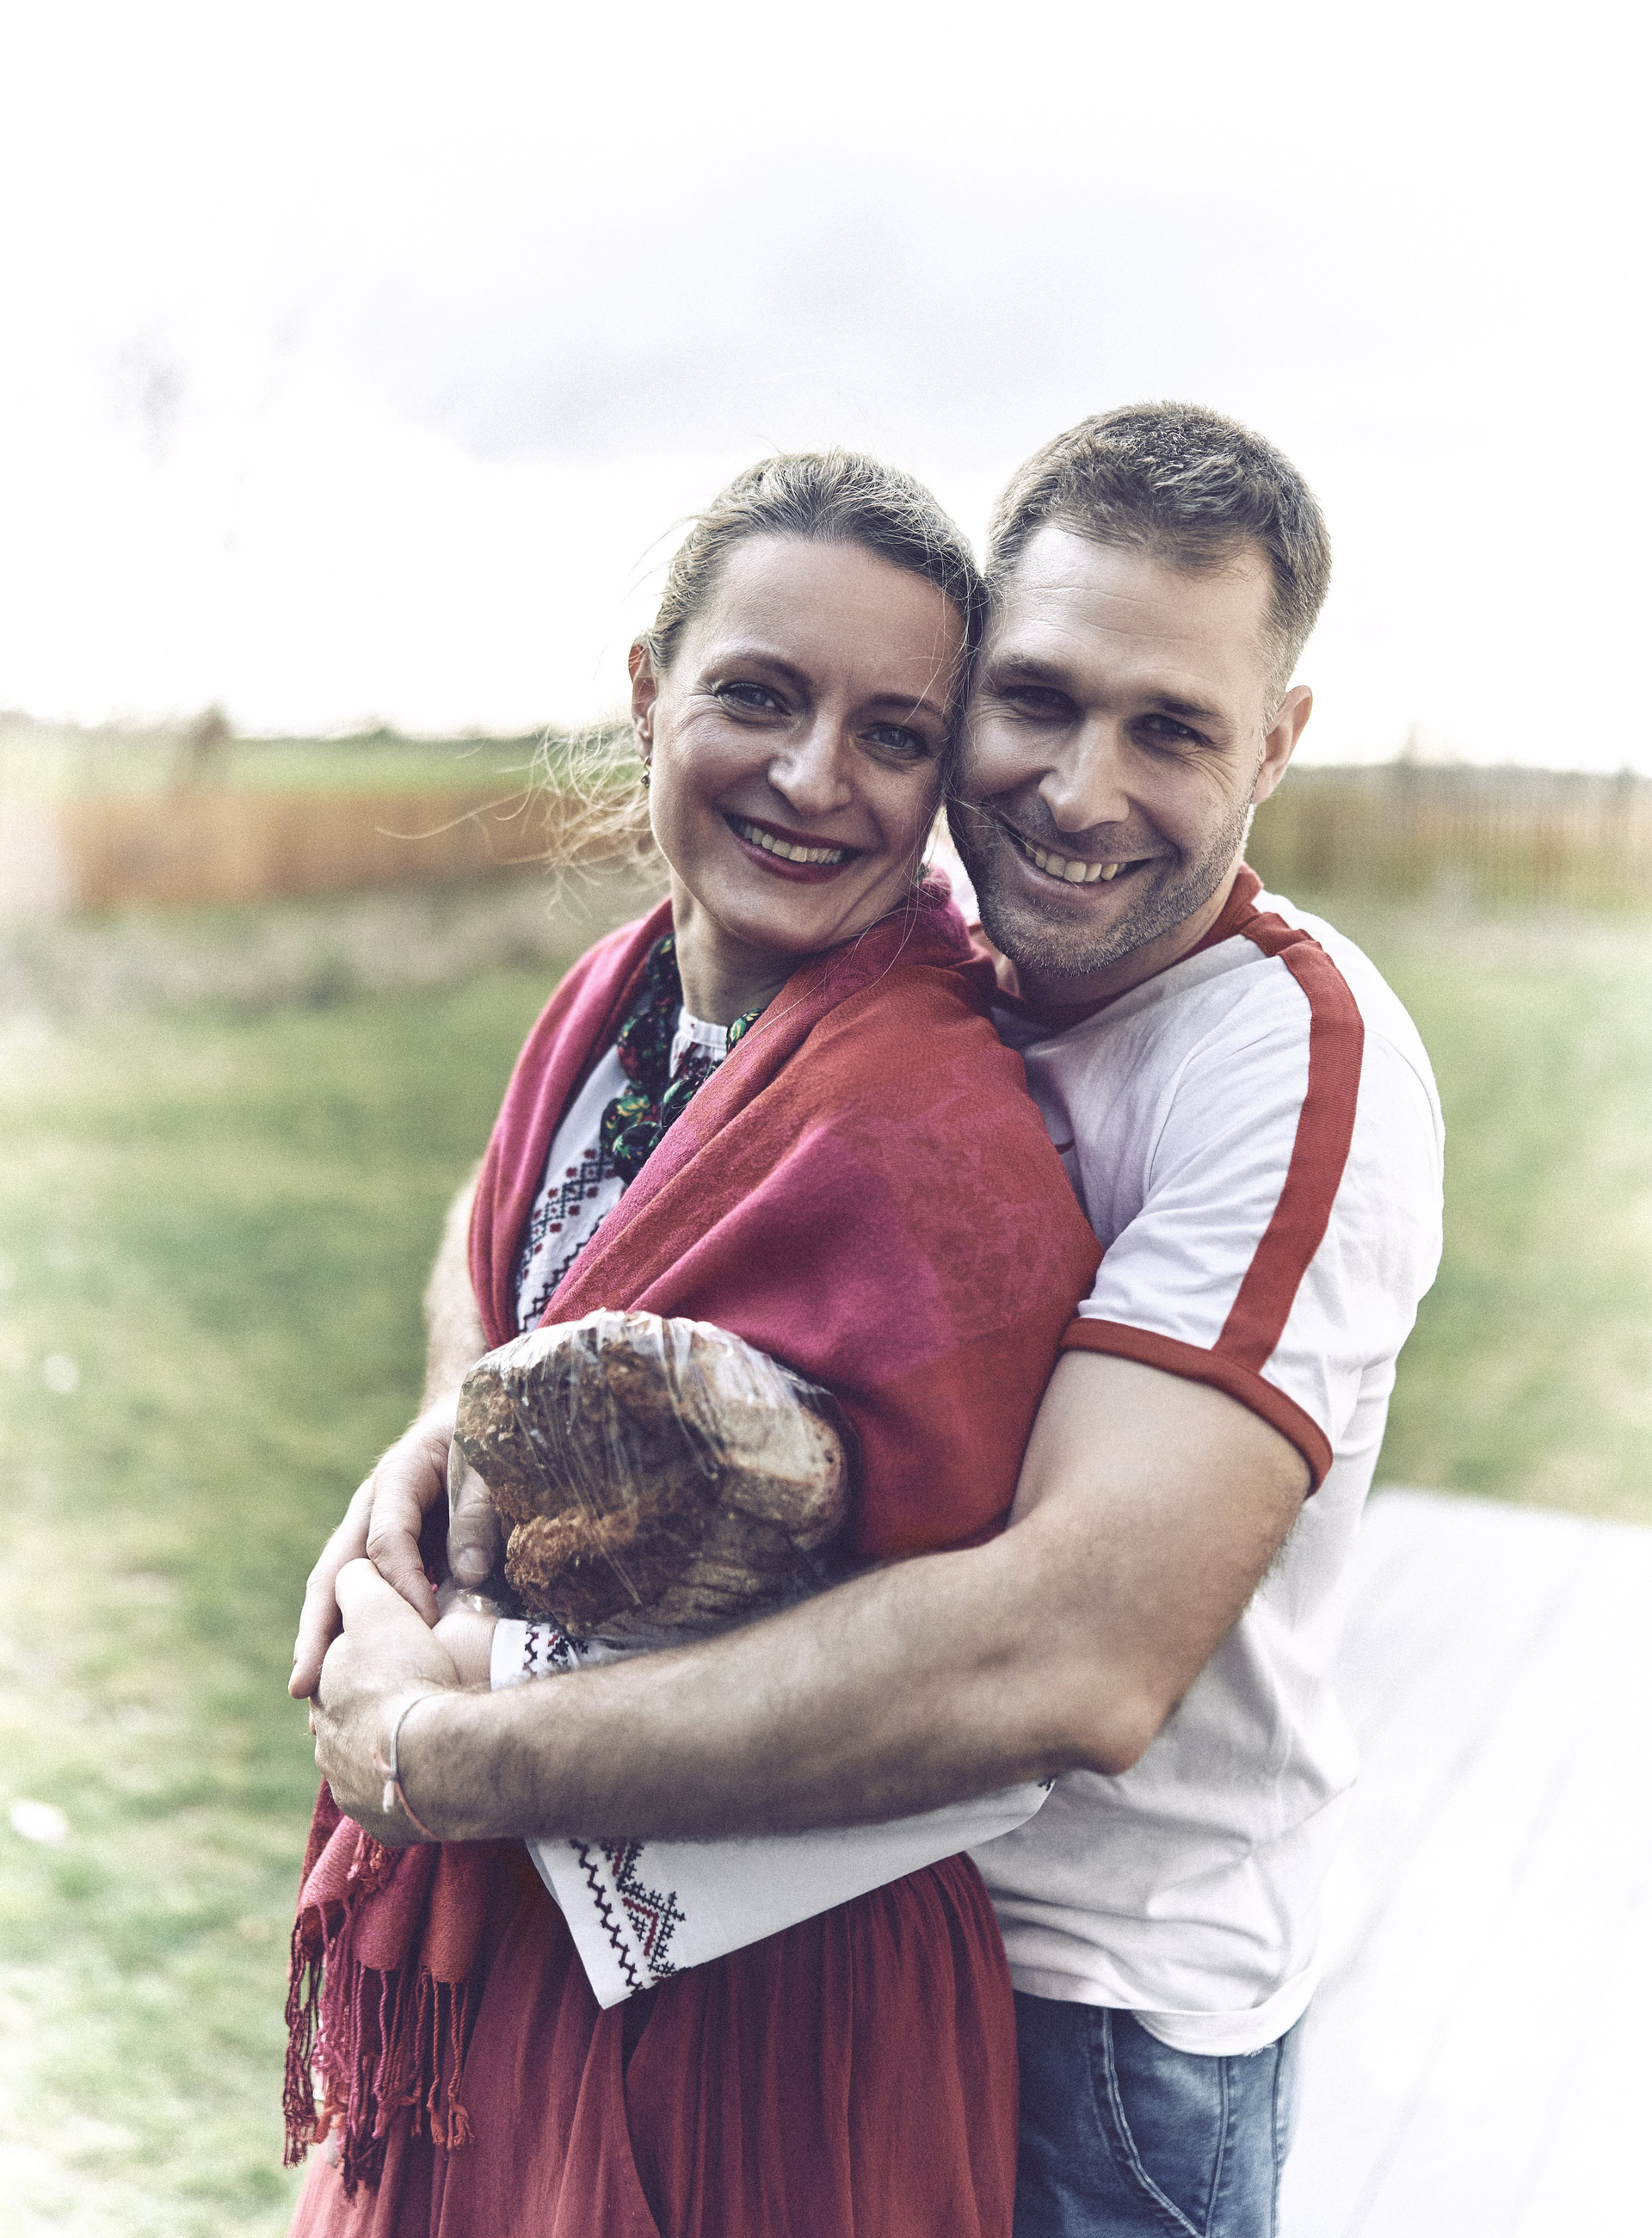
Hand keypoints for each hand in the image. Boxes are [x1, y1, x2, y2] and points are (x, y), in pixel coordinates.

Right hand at [290, 1397, 493, 1699]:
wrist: (471, 1415)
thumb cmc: (484, 1434)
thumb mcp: (487, 1457)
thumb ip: (477, 1507)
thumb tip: (467, 1573)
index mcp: (396, 1479)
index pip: (388, 1537)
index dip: (403, 1582)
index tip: (423, 1625)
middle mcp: (369, 1510)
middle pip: (333, 1572)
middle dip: (318, 1629)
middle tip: (305, 1683)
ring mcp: (367, 1533)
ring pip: (332, 1591)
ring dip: (319, 1643)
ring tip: (306, 1701)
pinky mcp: (378, 1556)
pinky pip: (354, 1598)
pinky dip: (342, 1637)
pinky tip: (336, 1683)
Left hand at [310, 1559, 459, 1841]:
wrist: (441, 1754)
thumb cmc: (408, 1674)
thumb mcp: (381, 1607)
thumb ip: (358, 1582)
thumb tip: (350, 1571)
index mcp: (323, 1698)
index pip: (338, 1672)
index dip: (368, 1656)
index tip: (397, 1651)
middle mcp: (327, 1751)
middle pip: (352, 1724)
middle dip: (374, 1712)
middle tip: (416, 1695)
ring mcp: (354, 1794)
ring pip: (371, 1765)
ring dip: (393, 1753)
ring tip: (432, 1739)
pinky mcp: (387, 1827)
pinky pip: (400, 1803)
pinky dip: (415, 1788)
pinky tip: (441, 1775)